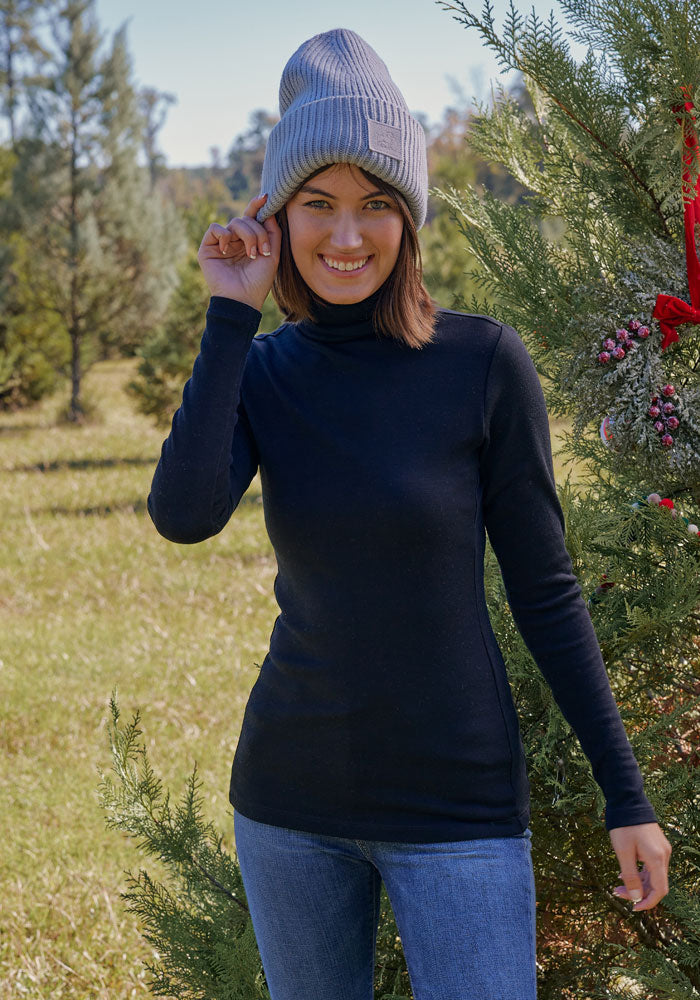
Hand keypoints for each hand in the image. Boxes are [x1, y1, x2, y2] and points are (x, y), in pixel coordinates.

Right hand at [197, 193, 281, 311]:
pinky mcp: (207, 248)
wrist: (242, 299)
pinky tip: (227, 250)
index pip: (252, 218)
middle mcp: (235, 241)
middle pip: (246, 219)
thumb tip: (269, 210)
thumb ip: (273, 232)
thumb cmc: (258, 282)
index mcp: (249, 242)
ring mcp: (221, 244)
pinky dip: (224, 235)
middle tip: (262, 251)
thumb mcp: (272, 255)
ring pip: (234, 222)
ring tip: (251, 254)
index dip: (257, 206)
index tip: (266, 197)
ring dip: (247, 235)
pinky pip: (215, 228)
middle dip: (258, 232)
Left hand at [608, 822, 670, 911]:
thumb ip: (630, 875)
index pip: (659, 891)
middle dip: (637, 891)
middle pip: (655, 884)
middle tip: (617, 891)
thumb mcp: (623, 852)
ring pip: (653, 875)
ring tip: (617, 884)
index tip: (633, 907)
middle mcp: (663, 855)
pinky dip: (639, 872)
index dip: (647, 902)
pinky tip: (624, 872)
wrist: (628, 800)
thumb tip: (635, 897)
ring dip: (637, 882)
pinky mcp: (657, 845)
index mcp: (657, 858)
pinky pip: (651, 866)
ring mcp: (661, 850)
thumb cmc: (623, 825)